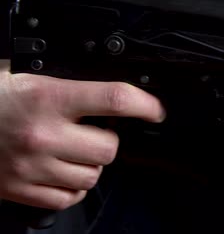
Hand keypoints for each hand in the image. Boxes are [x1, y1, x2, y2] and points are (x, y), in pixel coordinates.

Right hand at [0, 67, 165, 209]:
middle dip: (109, 139)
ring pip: (91, 177)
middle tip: (96, 131)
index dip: (145, 105)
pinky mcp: (19, 190)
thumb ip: (65, 82)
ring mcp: (32, 167)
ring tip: (75, 150)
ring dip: (91, 164)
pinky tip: (61, 171)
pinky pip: (67, 200)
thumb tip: (104, 88)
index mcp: (48, 98)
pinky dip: (72, 188)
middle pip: (109, 148)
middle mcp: (43, 135)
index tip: (155, 110)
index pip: (114, 100)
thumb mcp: (25, 74)